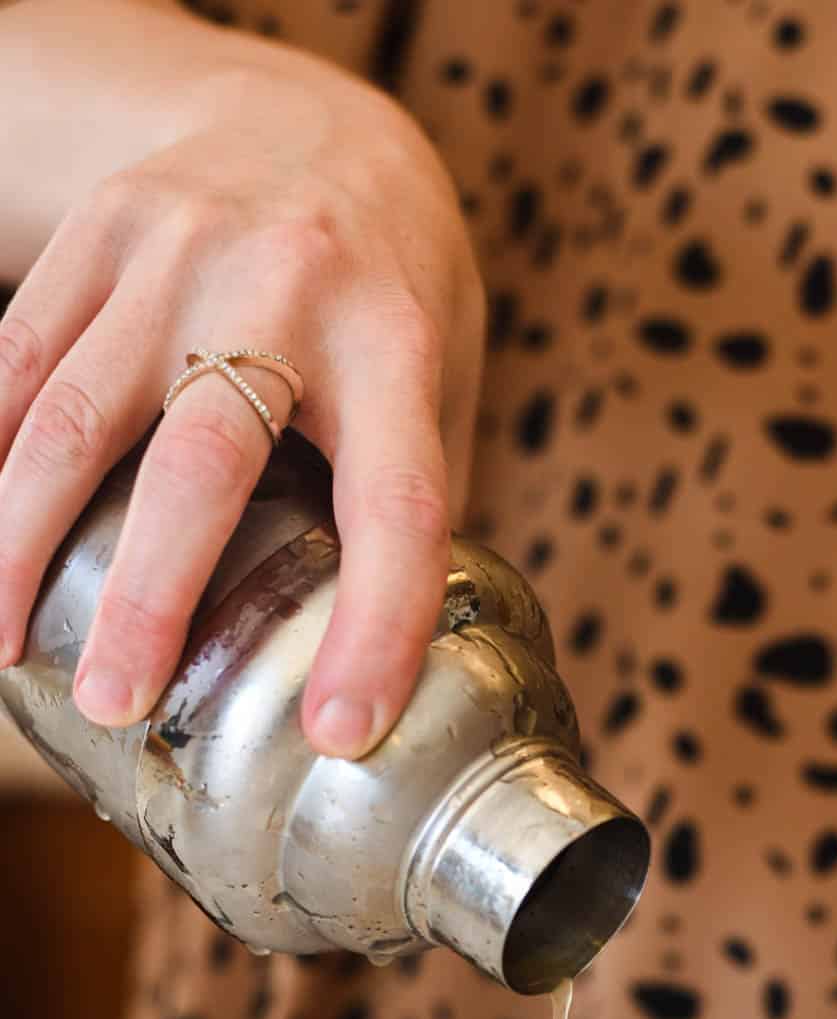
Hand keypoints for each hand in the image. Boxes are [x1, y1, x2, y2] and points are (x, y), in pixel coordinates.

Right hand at [0, 42, 483, 758]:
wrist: (308, 121)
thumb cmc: (387, 282)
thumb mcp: (442, 371)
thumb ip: (415, 491)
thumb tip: (398, 646)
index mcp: (396, 341)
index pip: (398, 502)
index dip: (375, 626)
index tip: (341, 729)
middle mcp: (283, 288)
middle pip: (205, 459)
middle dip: (152, 595)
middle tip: (117, 700)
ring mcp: (176, 251)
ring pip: (77, 410)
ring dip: (24, 539)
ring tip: (4, 644)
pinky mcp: (99, 234)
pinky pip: (21, 356)